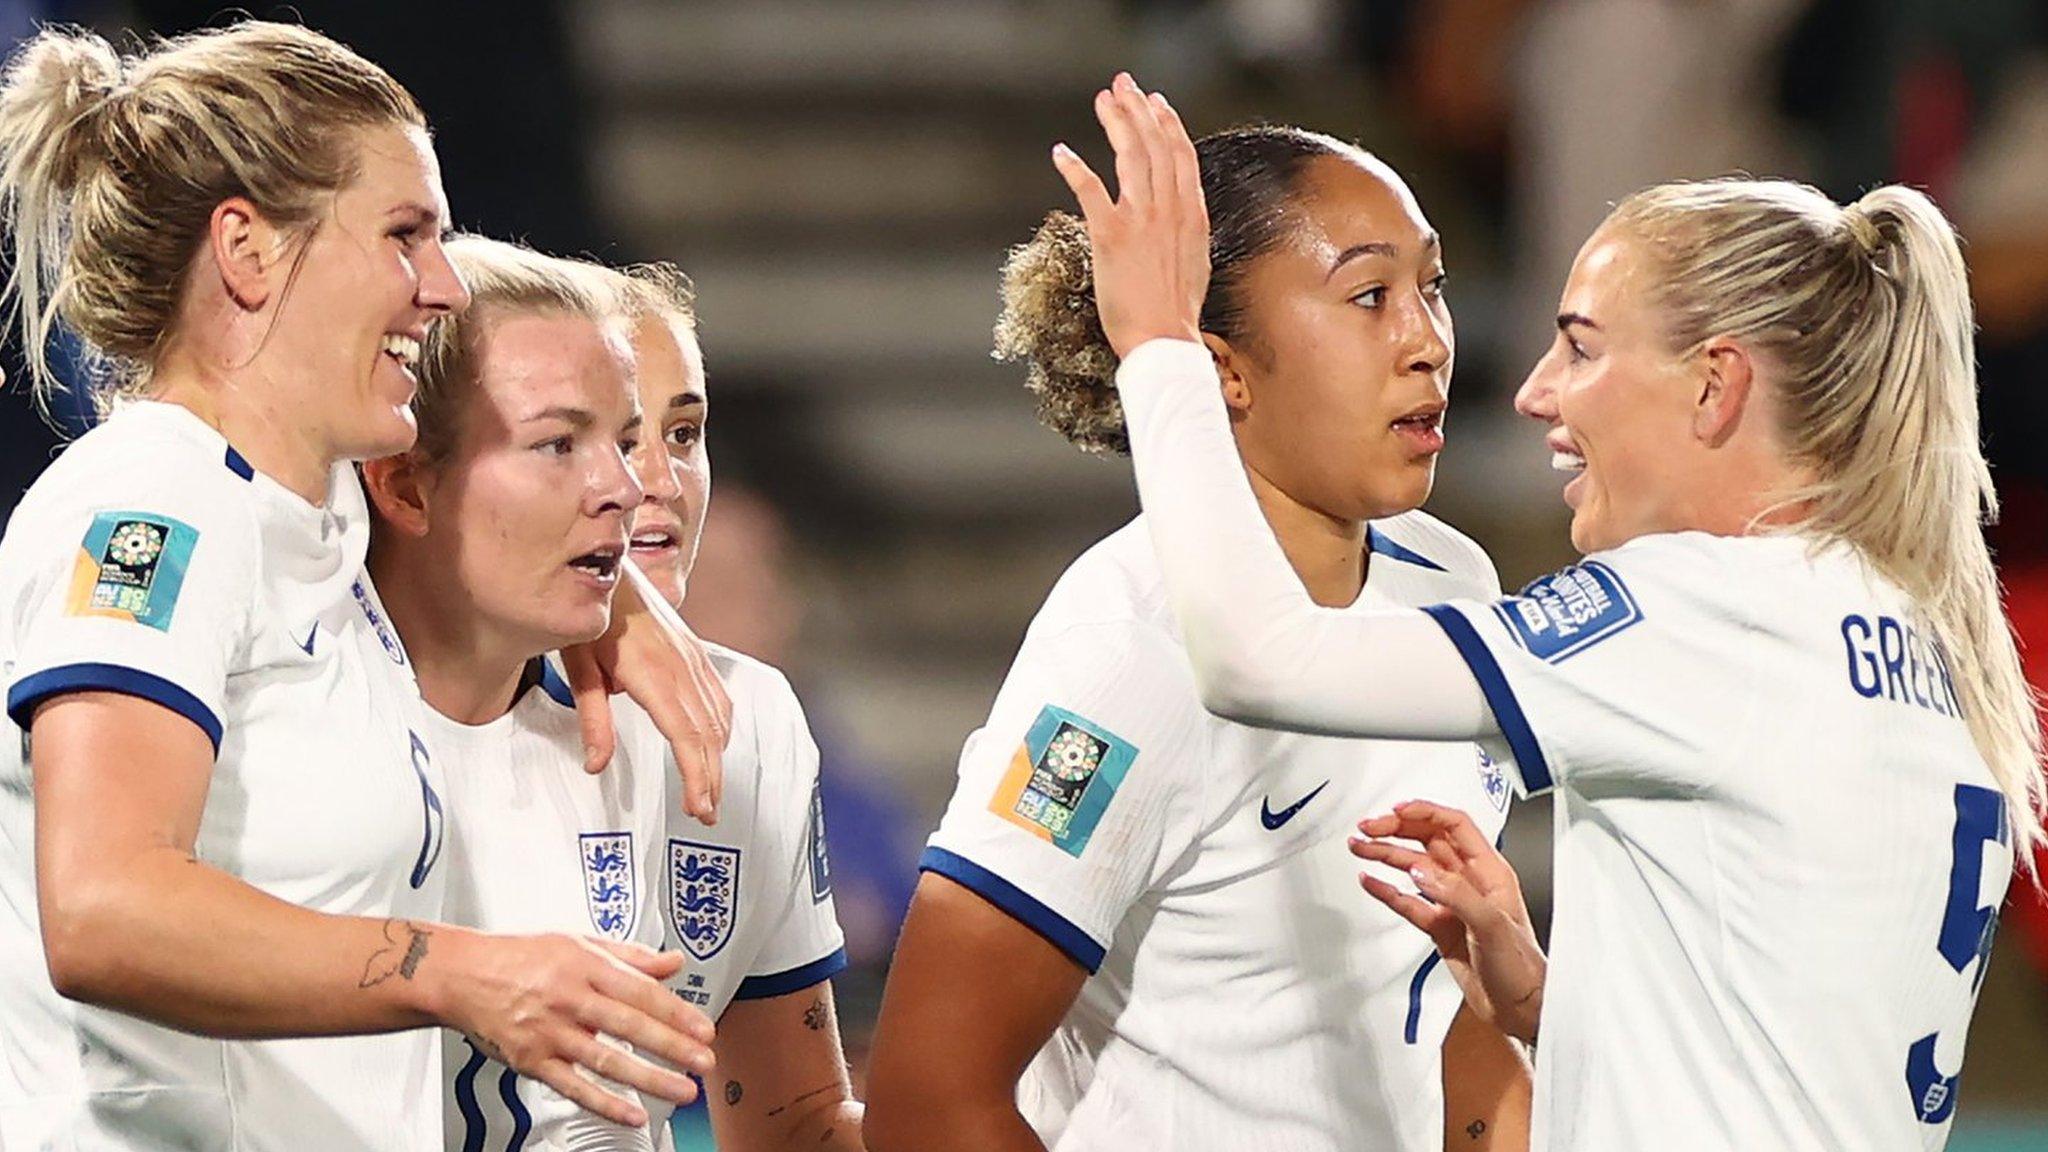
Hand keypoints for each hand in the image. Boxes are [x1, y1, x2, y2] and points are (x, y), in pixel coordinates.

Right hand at [432, 930, 716, 1127]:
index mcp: (585, 966)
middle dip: (672, 1047)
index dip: (676, 1012)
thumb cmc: (520, 956)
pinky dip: (605, 1103)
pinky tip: (633, 1113)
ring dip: (648, 1078)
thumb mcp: (579, 941)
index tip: (704, 1029)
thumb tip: (671, 962)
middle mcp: (569, 998)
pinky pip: (574, 1086)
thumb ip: (629, 955)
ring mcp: (550, 1032)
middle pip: (629, 1026)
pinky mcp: (532, 1060)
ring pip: (606, 1060)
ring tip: (681, 1090)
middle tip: (703, 1062)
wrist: (462, 976)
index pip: (640, 991)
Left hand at [563, 558, 730, 824]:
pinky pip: (718, 695)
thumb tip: (596, 764)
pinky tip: (717, 744)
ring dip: (718, 757)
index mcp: (653, 674)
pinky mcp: (694, 650)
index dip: (695, 774)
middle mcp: (681, 666)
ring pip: (718, 716)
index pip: (685, 735)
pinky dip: (722, 726)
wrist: (610, 569)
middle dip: (711, 777)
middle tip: (706, 813)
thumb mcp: (579, 667)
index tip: (697, 805)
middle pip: (708, 733)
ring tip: (710, 789)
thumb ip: (593, 718)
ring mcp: (692, 657)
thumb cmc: (591, 617)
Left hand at [1050, 71, 1209, 359]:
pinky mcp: (1110, 235)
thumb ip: (1186, 230)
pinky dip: (1074, 167)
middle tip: (1122, 84)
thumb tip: (1178, 214)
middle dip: (1138, 109)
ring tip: (1102, 100)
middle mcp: (1170, 209)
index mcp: (1192, 215)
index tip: (1155, 102)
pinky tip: (1061, 151)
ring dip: (1115, 122)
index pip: (1181, 155)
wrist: (1164, 340)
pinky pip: (1090, 190)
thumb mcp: (1194, 262)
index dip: (1167, 123)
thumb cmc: (1176, 312)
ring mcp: (1141, 219)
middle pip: (1155, 145)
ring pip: (1130, 156)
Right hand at [1350, 800, 1545, 1042]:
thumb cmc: (1523, 968)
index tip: (1397, 812)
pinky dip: (1387, 890)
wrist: (1521, 1008)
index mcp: (1490, 872)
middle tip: (1369, 827)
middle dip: (1397, 829)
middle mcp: (1469, 882)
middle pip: (1428, 840)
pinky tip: (1371, 881)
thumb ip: (1456, 895)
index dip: (1425, 813)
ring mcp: (1452, 903)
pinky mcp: (1440, 926)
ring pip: (1414, 868)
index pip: (1454, 826)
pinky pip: (1408, 901)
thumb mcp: (1492, 926)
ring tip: (1360, 847)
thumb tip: (1422, 871)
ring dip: (1387, 855)